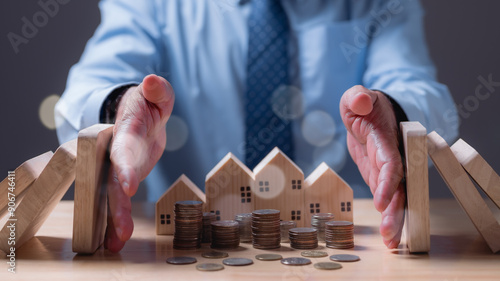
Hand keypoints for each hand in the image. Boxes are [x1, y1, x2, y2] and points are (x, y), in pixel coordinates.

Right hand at [104, 74, 174, 251]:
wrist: (140, 117)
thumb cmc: (147, 105)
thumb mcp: (155, 95)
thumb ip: (158, 90)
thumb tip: (152, 80)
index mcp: (126, 133)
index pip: (123, 150)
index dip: (124, 167)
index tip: (127, 185)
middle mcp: (116, 154)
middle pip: (113, 181)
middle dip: (116, 206)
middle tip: (120, 231)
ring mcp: (118, 169)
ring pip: (113, 195)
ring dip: (114, 219)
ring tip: (114, 244)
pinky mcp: (124, 179)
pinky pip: (119, 200)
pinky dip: (117, 220)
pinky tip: (115, 241)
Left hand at [340, 85, 404, 248]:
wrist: (370, 112)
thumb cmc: (364, 104)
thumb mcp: (357, 96)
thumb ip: (357, 97)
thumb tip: (360, 100)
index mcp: (386, 139)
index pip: (391, 162)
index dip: (388, 181)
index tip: (382, 201)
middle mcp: (392, 157)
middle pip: (400, 186)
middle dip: (397, 209)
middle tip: (390, 233)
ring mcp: (387, 169)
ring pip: (396, 196)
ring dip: (395, 218)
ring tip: (391, 241)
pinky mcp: (380, 177)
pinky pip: (386, 198)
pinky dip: (388, 214)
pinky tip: (389, 235)